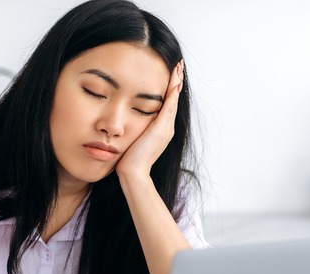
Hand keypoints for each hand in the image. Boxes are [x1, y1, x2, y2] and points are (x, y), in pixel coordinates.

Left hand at [116, 59, 183, 178]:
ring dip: (176, 83)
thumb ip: (137, 129)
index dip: (171, 89)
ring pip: (173, 100)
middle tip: (179, 65)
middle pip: (173, 99)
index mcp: (161, 129)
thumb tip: (130, 121)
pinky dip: (172, 94)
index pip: (168, 104)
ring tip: (178, 68)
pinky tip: (174, 83)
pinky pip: (169, 107)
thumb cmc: (130, 158)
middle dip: (176, 81)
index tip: (172, 74)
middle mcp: (167, 127)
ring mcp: (166, 128)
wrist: (134, 172)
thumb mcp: (135, 138)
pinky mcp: (161, 129)